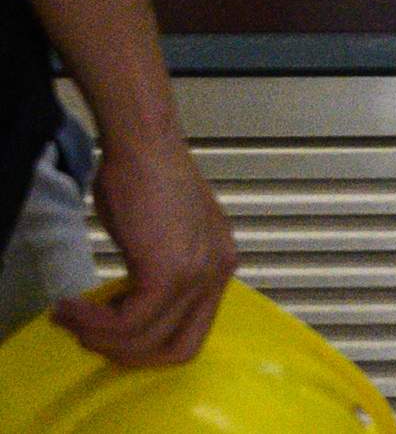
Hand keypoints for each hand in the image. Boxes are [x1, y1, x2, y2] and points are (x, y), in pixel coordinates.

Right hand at [58, 127, 235, 367]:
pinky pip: (128, 323)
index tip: (109, 333)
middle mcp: (218, 274)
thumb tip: (126, 313)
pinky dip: (93, 323)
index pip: (191, 335)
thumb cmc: (145, 183)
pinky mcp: (170, 272)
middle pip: (178, 350)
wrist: (143, 147)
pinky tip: (70, 308)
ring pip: (145, 341)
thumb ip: (158, 275)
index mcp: (219, 267)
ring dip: (98, 338)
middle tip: (88, 336)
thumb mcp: (162, 239)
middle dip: (126, 355)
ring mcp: (198, 274)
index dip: (147, 347)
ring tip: (69, 317)